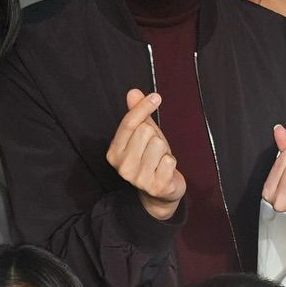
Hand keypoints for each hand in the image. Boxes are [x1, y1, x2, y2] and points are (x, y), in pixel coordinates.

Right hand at [107, 89, 185, 220]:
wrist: (159, 194)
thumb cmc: (150, 160)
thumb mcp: (142, 136)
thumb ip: (137, 115)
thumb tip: (133, 92)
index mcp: (114, 152)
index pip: (129, 123)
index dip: (143, 107)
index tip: (156, 97)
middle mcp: (122, 167)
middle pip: (146, 131)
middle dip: (155, 137)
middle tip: (154, 150)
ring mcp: (138, 179)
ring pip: (158, 144)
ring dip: (164, 150)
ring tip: (159, 160)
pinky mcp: (155, 186)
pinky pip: (169, 160)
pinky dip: (171, 162)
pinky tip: (165, 170)